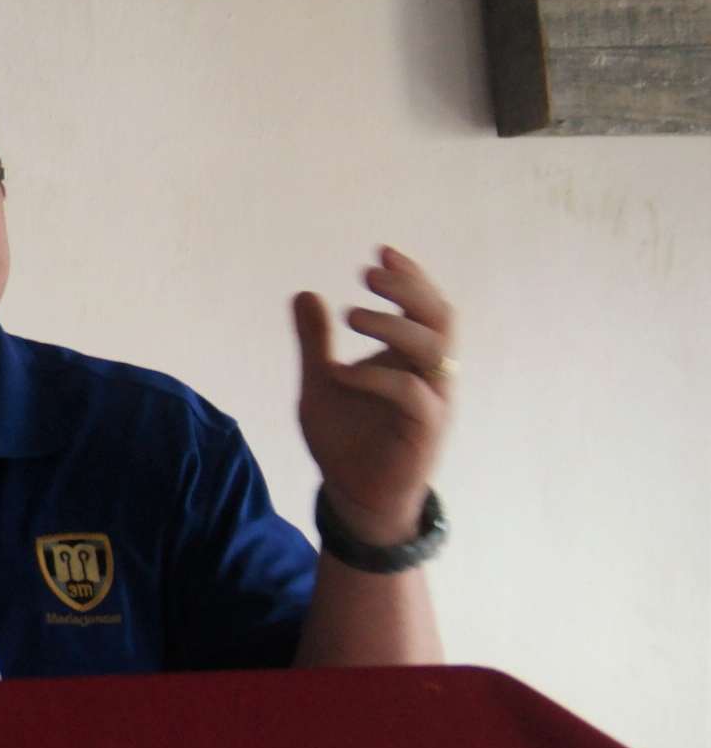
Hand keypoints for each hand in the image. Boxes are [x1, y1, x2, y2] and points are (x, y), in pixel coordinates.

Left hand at [293, 246, 454, 544]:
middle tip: (368, 271)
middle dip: (409, 288)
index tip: (380, 252)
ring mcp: (433, 401)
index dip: (410, 277)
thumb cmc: (346, 438)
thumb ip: (315, 341)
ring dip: (392, 324)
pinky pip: (412, 392)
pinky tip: (340, 372)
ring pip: (434, 348)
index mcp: (412, 358)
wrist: (353, 494)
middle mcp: (431, 374)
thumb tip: (306, 293)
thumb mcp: (320, 382)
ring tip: (349, 314)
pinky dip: (376, 375)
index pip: (426, 306)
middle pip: (440, 317)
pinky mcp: (424, 429)